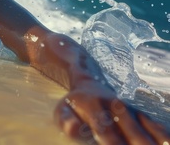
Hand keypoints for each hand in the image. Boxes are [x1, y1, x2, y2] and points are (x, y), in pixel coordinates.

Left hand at [54, 81, 168, 143]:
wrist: (88, 83)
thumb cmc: (73, 105)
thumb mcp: (62, 110)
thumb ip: (66, 120)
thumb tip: (72, 130)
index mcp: (94, 107)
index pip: (106, 131)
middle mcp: (116, 107)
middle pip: (132, 134)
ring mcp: (130, 110)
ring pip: (147, 130)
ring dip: (153, 143)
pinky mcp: (140, 114)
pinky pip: (155, 126)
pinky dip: (163, 136)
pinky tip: (167, 144)